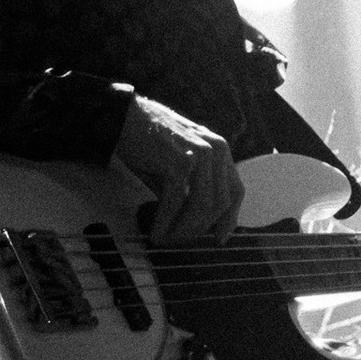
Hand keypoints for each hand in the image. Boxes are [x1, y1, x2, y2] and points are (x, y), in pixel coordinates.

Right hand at [115, 96, 243, 242]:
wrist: (124, 118)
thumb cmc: (149, 143)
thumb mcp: (181, 162)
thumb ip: (195, 186)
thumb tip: (198, 223)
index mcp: (220, 151)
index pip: (236, 191)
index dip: (230, 219)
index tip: (219, 239)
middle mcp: (217, 151)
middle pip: (221, 204)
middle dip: (200, 229)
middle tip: (179, 242)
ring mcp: (200, 156)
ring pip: (203, 207)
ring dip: (183, 230)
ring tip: (166, 239)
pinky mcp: (179, 163)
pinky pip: (176, 203)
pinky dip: (165, 223)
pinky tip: (155, 233)